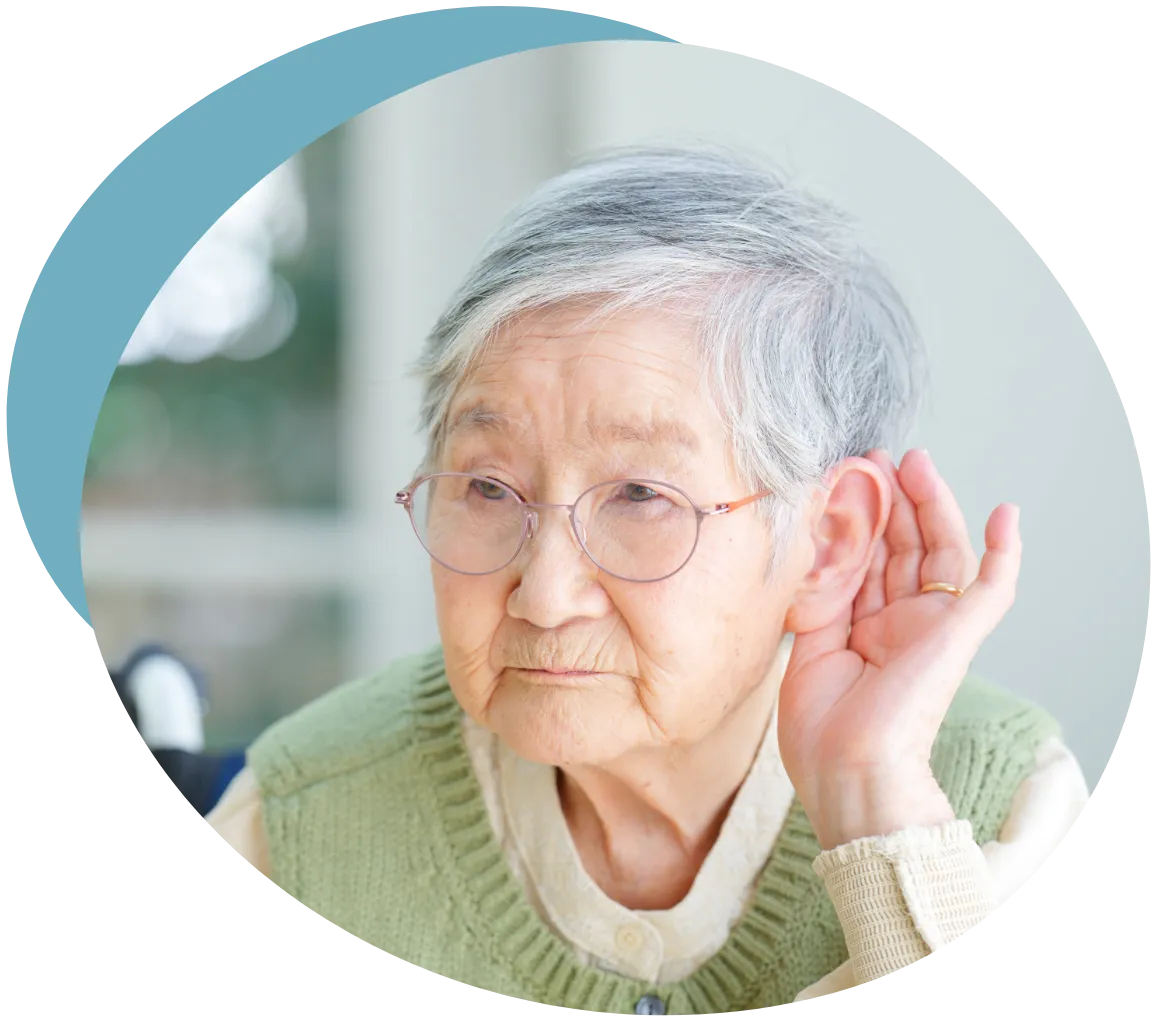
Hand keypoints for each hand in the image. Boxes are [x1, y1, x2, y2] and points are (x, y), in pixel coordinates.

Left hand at [777, 449, 1021, 849]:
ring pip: (940, 554)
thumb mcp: (809, 646)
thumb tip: (822, 544)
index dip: (862, 519)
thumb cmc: (821, 728)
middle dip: (894, 501)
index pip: (869, 561)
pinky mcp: (957, 637)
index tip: (846, 477)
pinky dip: (1005, 554)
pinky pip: (992, 591)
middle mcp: (901, 624)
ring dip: (933, 508)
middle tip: (878, 456)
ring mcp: (931, 629)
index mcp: (865, 630)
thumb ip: (822, 596)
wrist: (847, 771)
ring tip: (918, 464)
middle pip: (905, 549)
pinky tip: (1008, 514)